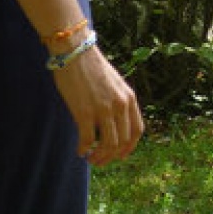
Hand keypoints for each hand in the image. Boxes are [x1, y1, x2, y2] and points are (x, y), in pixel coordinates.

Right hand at [54, 44, 144, 165]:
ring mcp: (103, 109)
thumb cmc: (92, 68)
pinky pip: (88, 139)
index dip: (129, 147)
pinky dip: (84, 149)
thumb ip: (118, 102)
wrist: (76, 52)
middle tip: (100, 161)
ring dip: (99, 157)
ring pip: (108, 145)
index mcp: (130, 98)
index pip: (137, 130)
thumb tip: (115, 124)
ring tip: (91, 159)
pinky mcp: (85, 112)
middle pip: (122, 141)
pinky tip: (79, 151)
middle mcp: (120, 105)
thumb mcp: (115, 84)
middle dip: (112, 156)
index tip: (120, 156)